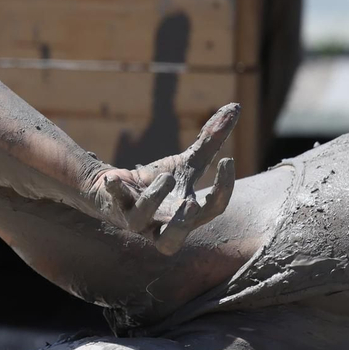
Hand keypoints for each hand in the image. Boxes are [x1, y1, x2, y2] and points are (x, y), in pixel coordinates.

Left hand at [91, 104, 237, 254]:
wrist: (119, 187)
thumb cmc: (158, 181)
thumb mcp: (186, 162)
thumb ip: (211, 141)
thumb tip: (235, 107)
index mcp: (186, 215)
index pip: (213, 210)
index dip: (223, 188)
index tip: (227, 160)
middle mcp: (160, 224)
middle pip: (171, 242)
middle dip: (182, 224)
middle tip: (191, 203)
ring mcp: (135, 219)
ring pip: (141, 222)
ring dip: (153, 200)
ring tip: (165, 178)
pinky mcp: (114, 208)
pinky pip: (113, 203)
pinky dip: (115, 190)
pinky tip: (113, 177)